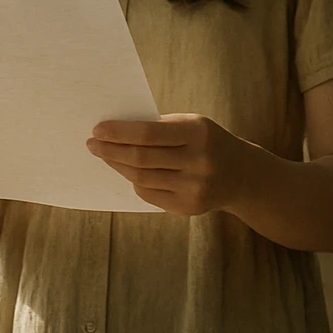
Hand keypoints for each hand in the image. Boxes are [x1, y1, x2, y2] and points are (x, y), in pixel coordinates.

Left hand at [87, 113, 247, 215]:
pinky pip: (150, 194)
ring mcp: (194, 188)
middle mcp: (198, 162)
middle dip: (111, 150)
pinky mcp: (189, 208)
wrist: (241, 174)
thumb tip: (115, 130)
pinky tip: (126, 171)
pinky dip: (134, 181)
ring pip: (142, 178)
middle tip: (91, 144)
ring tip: (104, 156)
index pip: (148, 132)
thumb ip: (158, 127)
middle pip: (142, 158)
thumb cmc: (206, 140)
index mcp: (198, 132)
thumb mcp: (190, 124)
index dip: (119, 132)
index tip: (97, 130)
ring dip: (118, 166)